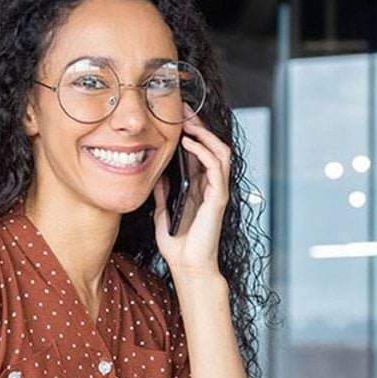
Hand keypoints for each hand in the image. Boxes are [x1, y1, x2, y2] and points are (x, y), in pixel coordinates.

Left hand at [153, 115, 230, 281]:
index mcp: (199, 188)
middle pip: (212, 146)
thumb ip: (163, 194)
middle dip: (199, 125)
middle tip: (183, 109)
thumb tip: (156, 174)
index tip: (176, 116)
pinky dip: (204, 152)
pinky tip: (189, 144)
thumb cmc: (178, 247)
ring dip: (205, 134)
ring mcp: (217, 191)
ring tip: (188, 123)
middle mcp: (211, 186)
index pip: (199, 152)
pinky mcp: (218, 198)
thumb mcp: (163, 213)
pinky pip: (216, 168)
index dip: (190, 132)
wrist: (188, 268)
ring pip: (220, 152)